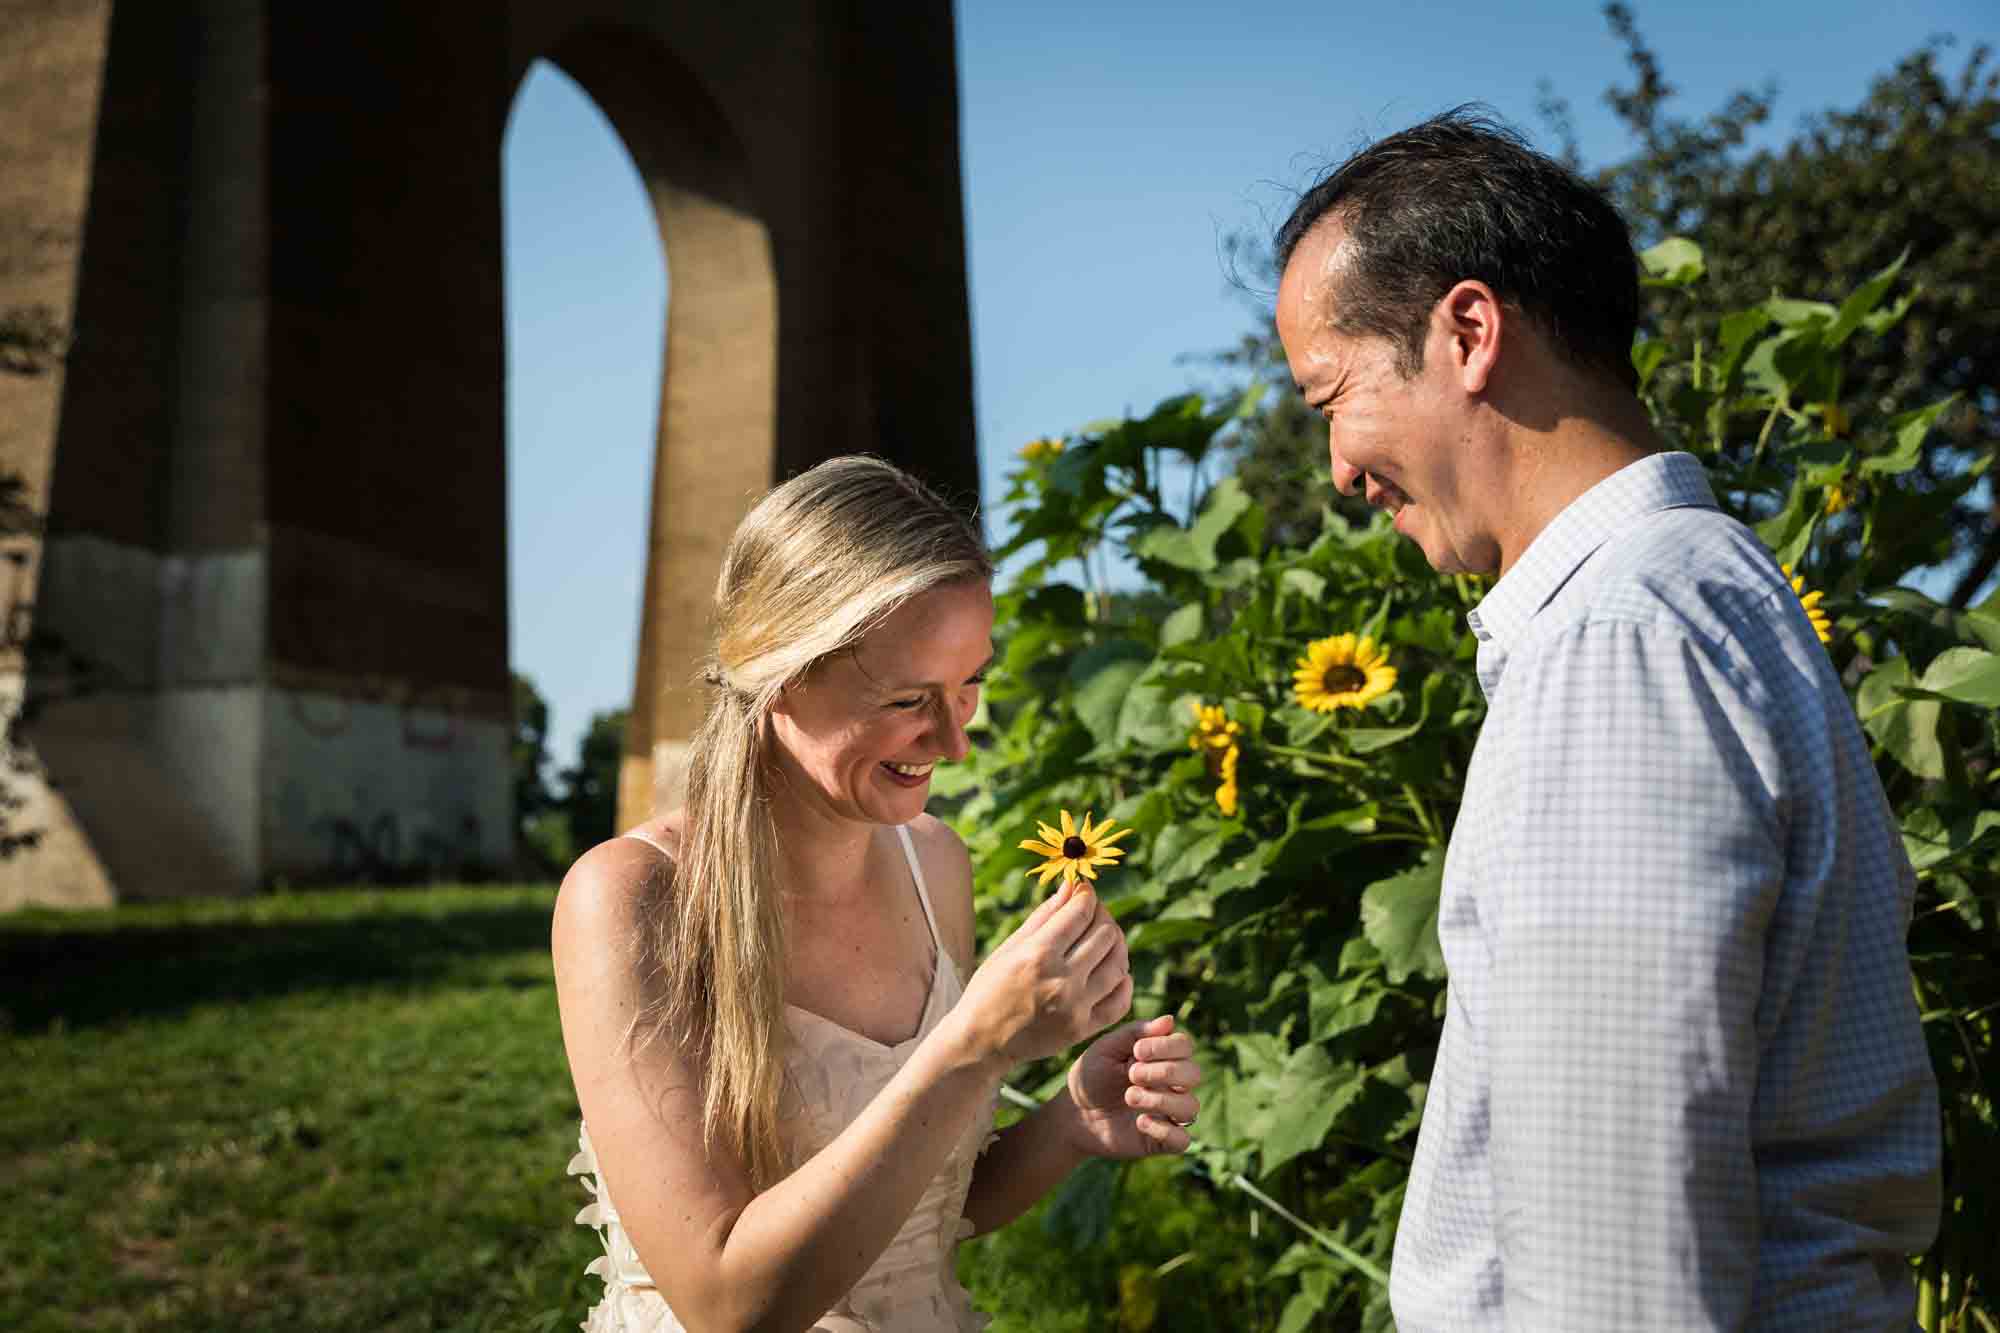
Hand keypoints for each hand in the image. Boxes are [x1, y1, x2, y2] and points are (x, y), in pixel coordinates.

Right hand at [950, 879, 1133, 1070]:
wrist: (981, 1042)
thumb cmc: (989, 989)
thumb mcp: (1009, 948)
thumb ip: (1044, 916)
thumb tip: (1071, 886)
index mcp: (1038, 954)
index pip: (1081, 913)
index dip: (1088, 896)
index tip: (1085, 892)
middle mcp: (1060, 980)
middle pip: (1105, 934)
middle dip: (1103, 916)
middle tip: (1094, 914)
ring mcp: (1075, 1007)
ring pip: (1118, 964)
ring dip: (1117, 945)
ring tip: (1106, 940)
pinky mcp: (1082, 1029)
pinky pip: (1120, 1001)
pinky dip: (1124, 982)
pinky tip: (1115, 972)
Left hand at [1063, 1014, 1200, 1157]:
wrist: (1074, 1113)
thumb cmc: (1091, 1076)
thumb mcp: (1107, 1048)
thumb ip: (1135, 1033)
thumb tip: (1169, 1020)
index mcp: (1161, 1058)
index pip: (1185, 1046)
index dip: (1167, 1046)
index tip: (1137, 1051)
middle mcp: (1171, 1085)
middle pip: (1194, 1074)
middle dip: (1164, 1072)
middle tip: (1132, 1075)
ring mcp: (1167, 1113)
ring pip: (1191, 1107)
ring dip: (1161, 1100)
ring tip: (1129, 1097)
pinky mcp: (1160, 1140)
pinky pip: (1182, 1140)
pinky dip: (1165, 1131)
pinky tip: (1140, 1123)